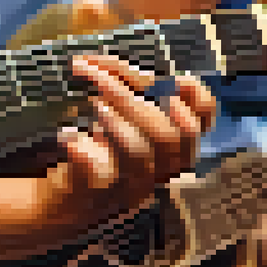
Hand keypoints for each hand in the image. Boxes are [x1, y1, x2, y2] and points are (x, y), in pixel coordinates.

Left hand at [45, 61, 211, 224]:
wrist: (66, 201)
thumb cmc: (99, 147)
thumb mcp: (118, 111)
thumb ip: (125, 83)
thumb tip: (116, 65)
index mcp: (169, 149)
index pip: (200, 127)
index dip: (199, 103)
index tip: (178, 80)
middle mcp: (157, 170)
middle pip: (168, 138)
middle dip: (135, 101)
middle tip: (101, 81)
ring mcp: (129, 186)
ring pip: (139, 154)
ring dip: (116, 122)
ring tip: (93, 104)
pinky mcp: (97, 196)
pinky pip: (97, 175)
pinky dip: (82, 150)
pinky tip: (68, 135)